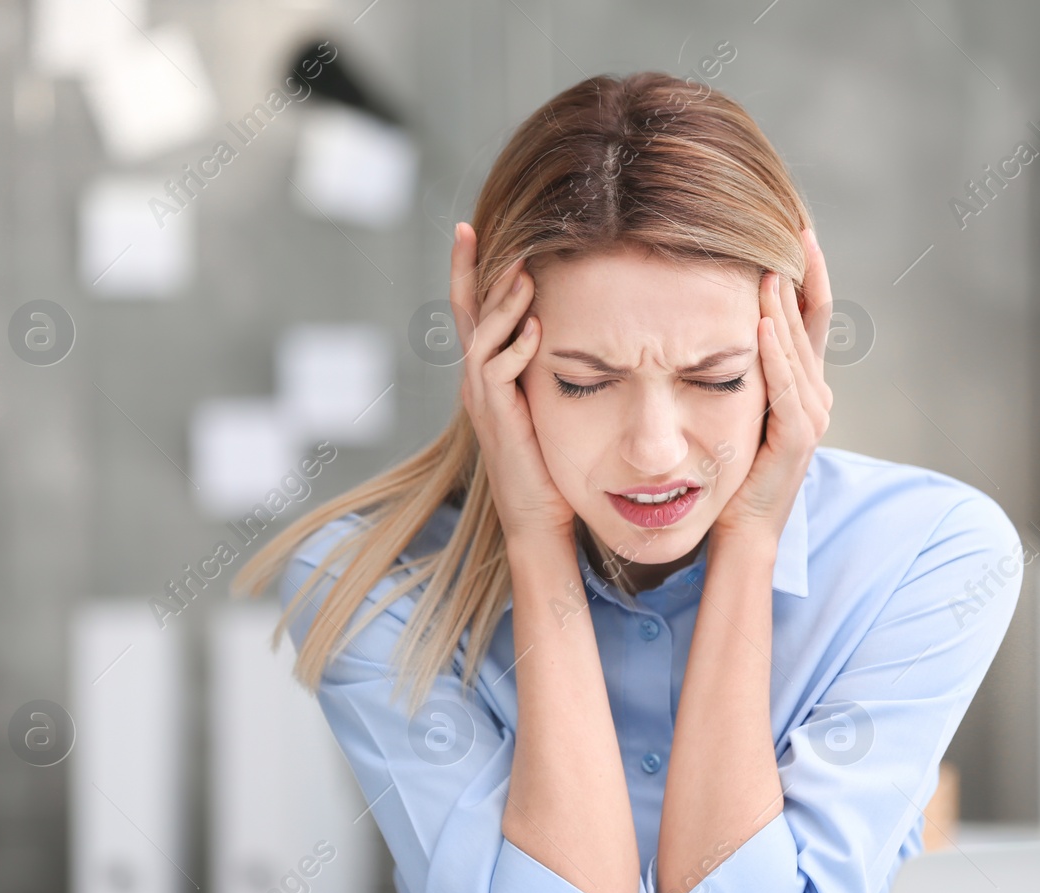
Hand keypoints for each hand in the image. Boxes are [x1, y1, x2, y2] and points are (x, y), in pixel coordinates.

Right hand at [451, 223, 575, 542]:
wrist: (540, 517)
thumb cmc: (554, 463)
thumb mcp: (551, 402)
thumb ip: (551, 366)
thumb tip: (574, 324)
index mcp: (490, 373)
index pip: (475, 311)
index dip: (470, 271)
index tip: (471, 228)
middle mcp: (477, 380)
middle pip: (465, 314)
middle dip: (470, 271)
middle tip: (474, 230)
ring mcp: (482, 399)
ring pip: (481, 337)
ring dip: (503, 303)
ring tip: (521, 270)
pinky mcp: (496, 418)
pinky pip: (497, 373)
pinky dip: (516, 347)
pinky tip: (538, 328)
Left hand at [712, 228, 833, 547]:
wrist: (742, 527)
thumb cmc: (732, 470)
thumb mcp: (735, 405)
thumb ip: (737, 366)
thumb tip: (712, 315)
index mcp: (802, 383)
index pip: (810, 314)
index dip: (807, 271)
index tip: (796, 228)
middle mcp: (816, 393)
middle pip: (812, 320)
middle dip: (802, 273)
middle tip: (793, 228)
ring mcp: (813, 414)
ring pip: (799, 347)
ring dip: (784, 305)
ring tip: (770, 264)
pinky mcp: (799, 437)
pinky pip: (788, 386)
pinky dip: (777, 353)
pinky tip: (764, 323)